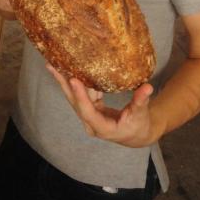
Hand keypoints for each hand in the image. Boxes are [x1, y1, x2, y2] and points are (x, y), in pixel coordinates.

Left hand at [46, 63, 161, 147]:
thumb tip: (147, 87)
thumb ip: (141, 101)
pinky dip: (76, 82)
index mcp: (103, 128)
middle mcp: (91, 122)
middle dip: (64, 84)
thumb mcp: (141, 115)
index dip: (81, 96)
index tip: (74, 80)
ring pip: (75, 97)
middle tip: (51, 66)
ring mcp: (89, 116)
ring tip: (53, 64)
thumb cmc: (139, 126)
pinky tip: (69, 69)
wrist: (136, 135)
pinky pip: (81, 94)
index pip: (88, 111)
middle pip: (75, 102)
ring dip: (65, 81)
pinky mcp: (91, 109)